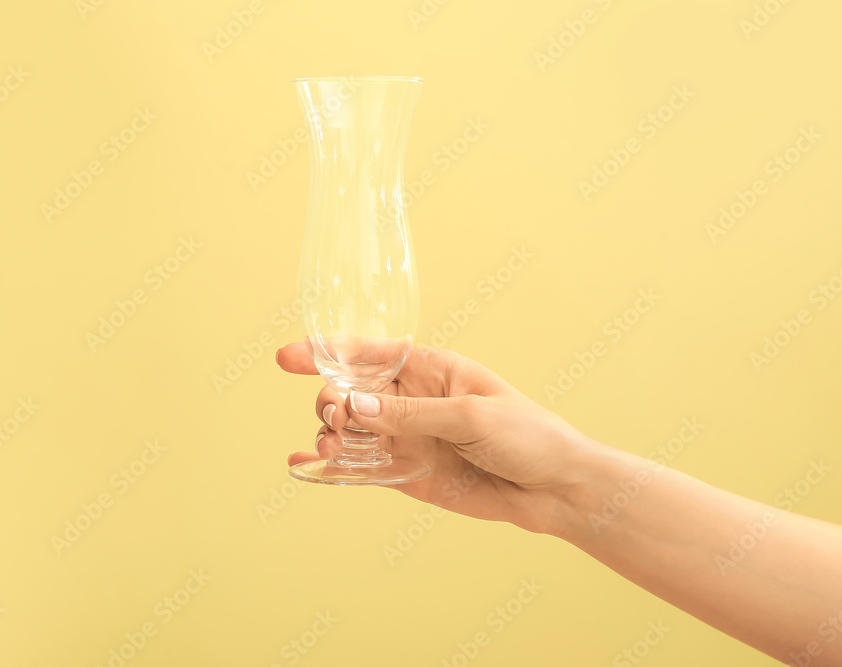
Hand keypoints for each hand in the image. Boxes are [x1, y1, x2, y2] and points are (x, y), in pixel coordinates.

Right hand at [275, 341, 594, 534]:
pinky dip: (329, 465)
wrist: (555, 490)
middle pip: (349, 391)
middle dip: (329, 399)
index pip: (368, 353)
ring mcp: (406, 437)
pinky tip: (304, 463)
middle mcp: (411, 400)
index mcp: (430, 370)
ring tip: (332, 446)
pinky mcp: (406, 472)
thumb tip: (354, 404)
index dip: (325, 352)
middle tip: (336, 419)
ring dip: (329, 433)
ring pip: (349, 429)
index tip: (287, 357)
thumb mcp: (472, 417)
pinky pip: (359, 466)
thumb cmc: (527, 436)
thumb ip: (411, 413)